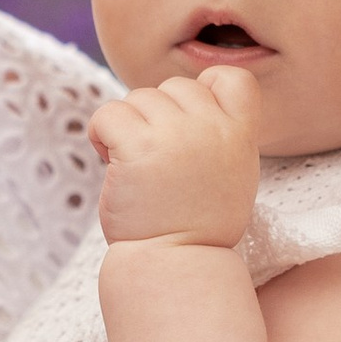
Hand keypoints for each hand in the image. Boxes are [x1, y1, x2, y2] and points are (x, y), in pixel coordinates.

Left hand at [90, 70, 261, 248]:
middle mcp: (211, 128)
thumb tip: (181, 103)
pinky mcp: (138, 147)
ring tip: (135, 169)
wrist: (175, 264)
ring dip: (128, 129)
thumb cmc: (196, 225)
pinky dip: (101, 135)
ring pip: (138, 98)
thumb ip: (217, 134)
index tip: (190, 126)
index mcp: (240, 134)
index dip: (205, 90)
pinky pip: (107, 114)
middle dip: (157, 118)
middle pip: (174, 87)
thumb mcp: (230, 174)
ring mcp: (175, 135)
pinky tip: (110, 162)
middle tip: (155, 162)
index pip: (232, 77)